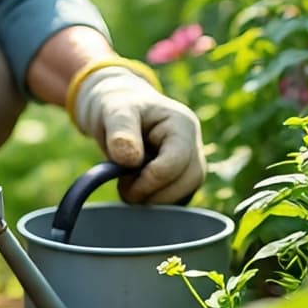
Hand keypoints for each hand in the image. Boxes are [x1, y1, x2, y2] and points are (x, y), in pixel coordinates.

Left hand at [71, 66, 205, 203]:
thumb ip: (121, 132)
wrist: (116, 109)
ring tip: (129, 188)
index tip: (123, 183)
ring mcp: (191, 161)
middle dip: (156, 194)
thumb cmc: (116, 106)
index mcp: (182, 125)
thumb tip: (130, 160)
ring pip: (187, 193)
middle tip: (125, 190)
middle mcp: (194, 144)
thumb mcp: (113, 112)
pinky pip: (179, 199)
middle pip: (189, 181)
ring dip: (157, 200)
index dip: (150, 180)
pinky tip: (138, 191)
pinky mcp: (183, 177)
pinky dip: (158, 202)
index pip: (176, 163)